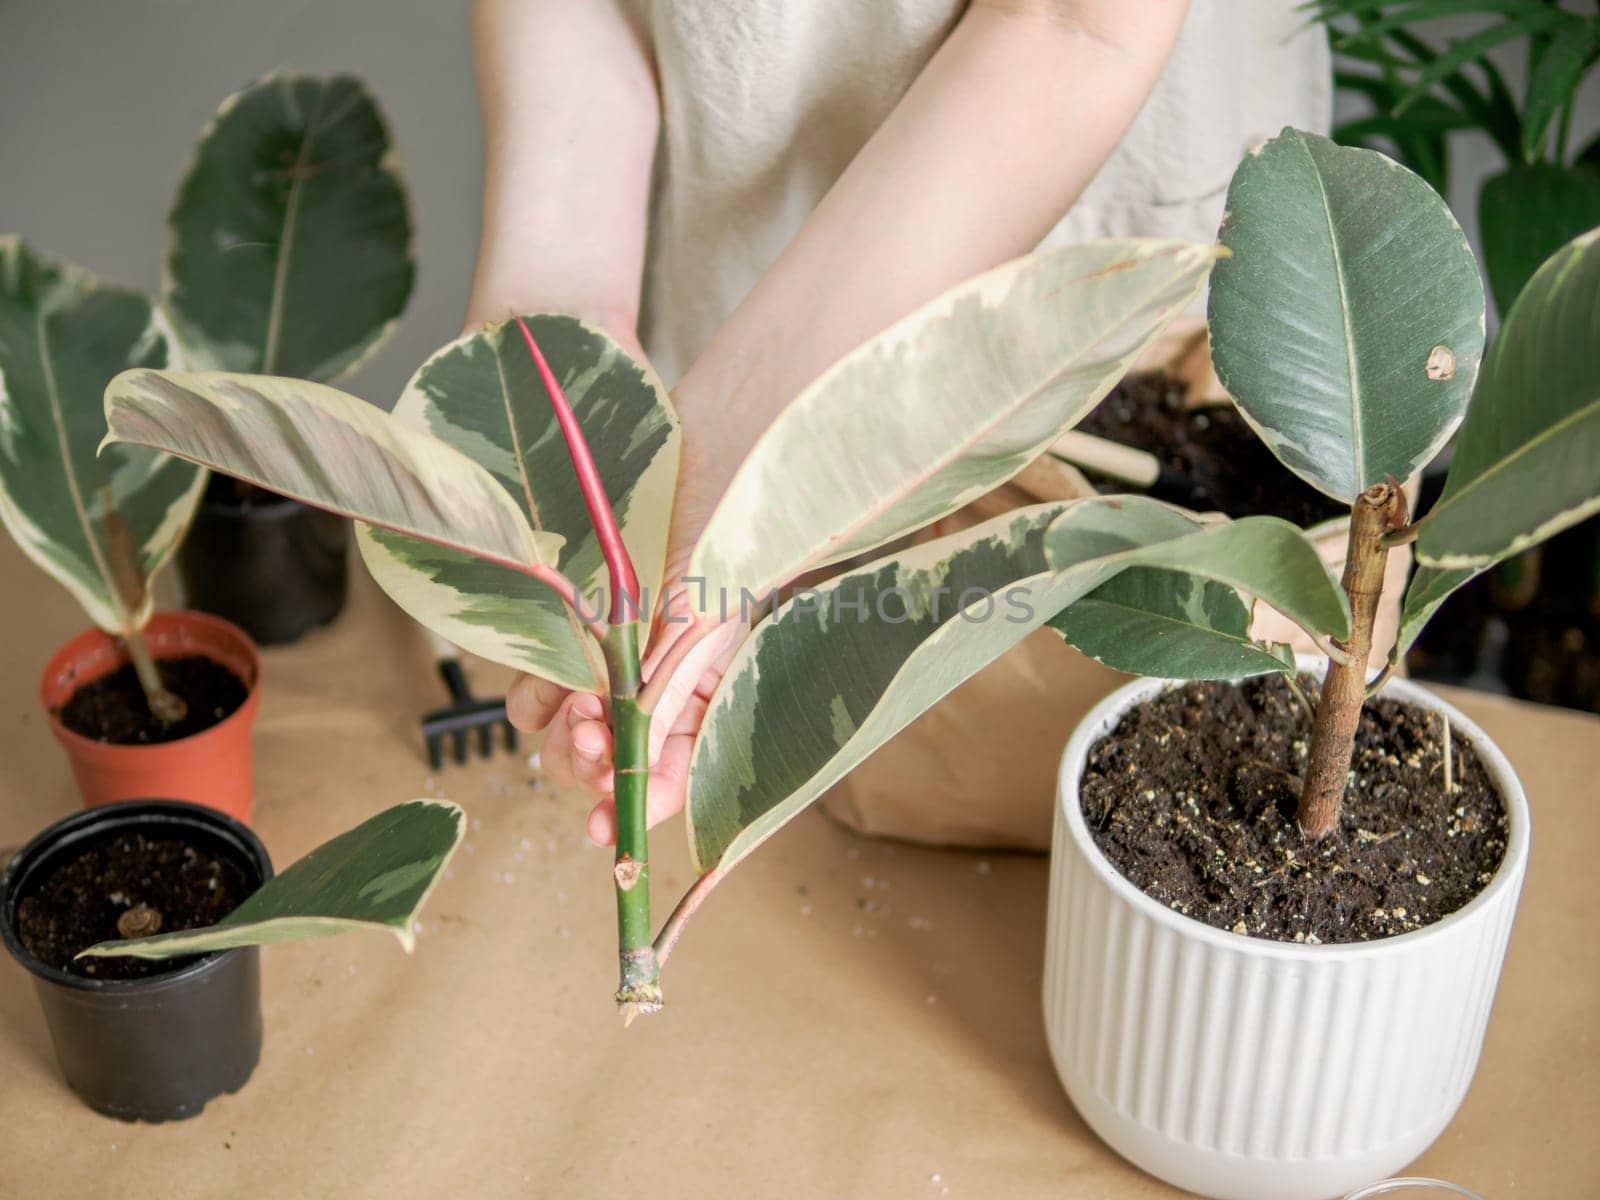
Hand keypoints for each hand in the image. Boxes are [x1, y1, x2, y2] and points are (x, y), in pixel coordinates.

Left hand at [508, 569, 743, 845]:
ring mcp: (606, 672)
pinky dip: (538, 693)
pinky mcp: (567, 645)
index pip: (669, 781)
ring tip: (580, 702)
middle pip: (608, 769)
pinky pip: (534, 695)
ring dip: (564, 735)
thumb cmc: (716, 548)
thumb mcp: (700, 629)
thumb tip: (632, 766)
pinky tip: (558, 673)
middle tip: (591, 736)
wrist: (694, 475)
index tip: (605, 825)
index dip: (637, 807)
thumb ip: (667, 699)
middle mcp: (653, 699)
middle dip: (595, 763)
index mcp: (703, 708)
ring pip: (564, 741)